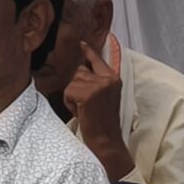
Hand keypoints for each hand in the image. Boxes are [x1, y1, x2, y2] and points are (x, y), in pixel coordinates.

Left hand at [65, 39, 135, 179]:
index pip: (98, 60)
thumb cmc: (103, 121)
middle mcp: (108, 79)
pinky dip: (70, 103)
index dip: (89, 52)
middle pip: (79, 72)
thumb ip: (97, 82)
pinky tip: (81, 112)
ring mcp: (98, 85)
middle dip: (77, 87)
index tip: (82, 43)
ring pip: (72, 82)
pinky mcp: (88, 94)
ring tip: (85, 109)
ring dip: (73, 96)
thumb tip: (82, 70)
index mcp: (114, 78)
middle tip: (86, 105)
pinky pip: (68, 91)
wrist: (106, 139)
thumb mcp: (105, 97)